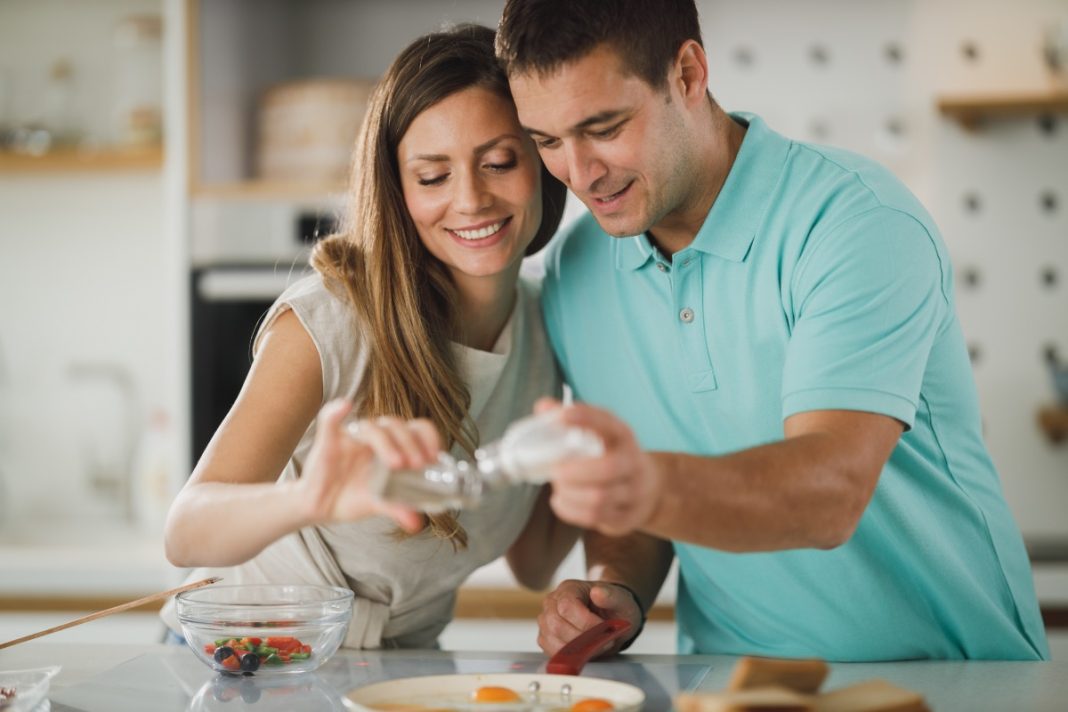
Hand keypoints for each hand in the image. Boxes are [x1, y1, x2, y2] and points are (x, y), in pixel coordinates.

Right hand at [298, 399, 434, 531]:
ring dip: (387, 442)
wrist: (320, 507)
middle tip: (417, 464)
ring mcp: (352, 437)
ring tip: (397, 464)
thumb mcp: (378, 503)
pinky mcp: (328, 440)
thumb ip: (397, 507)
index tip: (436, 457)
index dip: (428, 438)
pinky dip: (336, 411)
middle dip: (410, 443)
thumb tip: (416, 523)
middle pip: (397, 426)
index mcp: (394, 446)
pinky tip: (345, 407)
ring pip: (372, 426)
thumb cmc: (352, 497)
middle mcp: (375, 437)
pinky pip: (330, 418)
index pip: (416, 429)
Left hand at [535, 399, 661, 536]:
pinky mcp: (626, 517)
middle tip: (555, 471)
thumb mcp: (601, 434)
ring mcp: (633, 492)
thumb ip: (572, 420)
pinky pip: (595, 517)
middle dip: (575, 472)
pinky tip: (560, 501)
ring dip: (570, 493)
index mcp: (623, 436)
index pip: (608, 422)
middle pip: (608, 468)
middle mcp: (632, 463)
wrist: (648, 489)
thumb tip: (542, 406)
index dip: (584, 418)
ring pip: (600, 498)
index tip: (560, 417)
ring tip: (558, 487)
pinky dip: (570, 510)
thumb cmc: (612, 455)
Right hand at [537, 579, 642, 655]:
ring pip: (552, 640)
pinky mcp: (546, 637)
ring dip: (576, 649)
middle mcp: (552, 602)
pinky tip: (585, 651)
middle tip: (602, 640)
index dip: (586, 623)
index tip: (605, 629)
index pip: (567, 606)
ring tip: (596, 645)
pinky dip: (569, 656)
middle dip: (582, 639)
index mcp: (569, 588)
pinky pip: (551, 651)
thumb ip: (611, 595)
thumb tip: (598, 592)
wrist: (609, 617)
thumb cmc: (613, 607)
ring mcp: (546, 620)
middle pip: (556, 625)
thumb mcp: (620, 599)